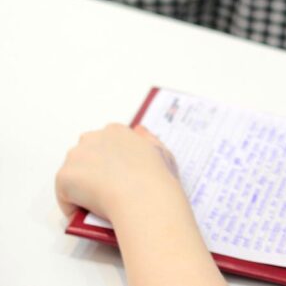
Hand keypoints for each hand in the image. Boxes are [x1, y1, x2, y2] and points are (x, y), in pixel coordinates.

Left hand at [55, 123, 180, 220]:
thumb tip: (138, 131)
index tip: (117, 178)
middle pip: (84, 157)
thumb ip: (148, 140)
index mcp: (116, 131)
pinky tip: (88, 215)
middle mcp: (92, 138)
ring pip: (73, 175)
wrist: (144, 198)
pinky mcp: (64, 176)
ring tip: (98, 205)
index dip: (110, 163)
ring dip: (81, 189)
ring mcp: (76, 156)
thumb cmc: (157, 179)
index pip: (104, 144)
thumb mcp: (162, 152)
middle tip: (107, 193)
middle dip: (91, 173)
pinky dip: (73, 207)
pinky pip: (64, 196)